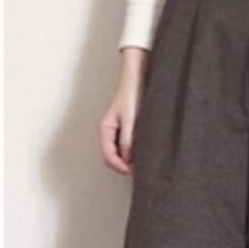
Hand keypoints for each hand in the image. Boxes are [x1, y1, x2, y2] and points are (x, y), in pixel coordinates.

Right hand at [98, 47, 148, 174]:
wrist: (138, 76)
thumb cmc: (132, 93)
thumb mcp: (130, 119)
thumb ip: (128, 140)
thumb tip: (128, 160)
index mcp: (105, 129)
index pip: (108, 156)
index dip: (120, 167)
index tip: (133, 171)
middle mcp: (109, 131)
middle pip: (112, 157)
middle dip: (123, 166)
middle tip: (140, 170)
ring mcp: (116, 130)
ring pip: (119, 153)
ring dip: (128, 160)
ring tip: (143, 162)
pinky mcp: (126, 127)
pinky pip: (126, 146)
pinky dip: (133, 152)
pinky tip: (143, 152)